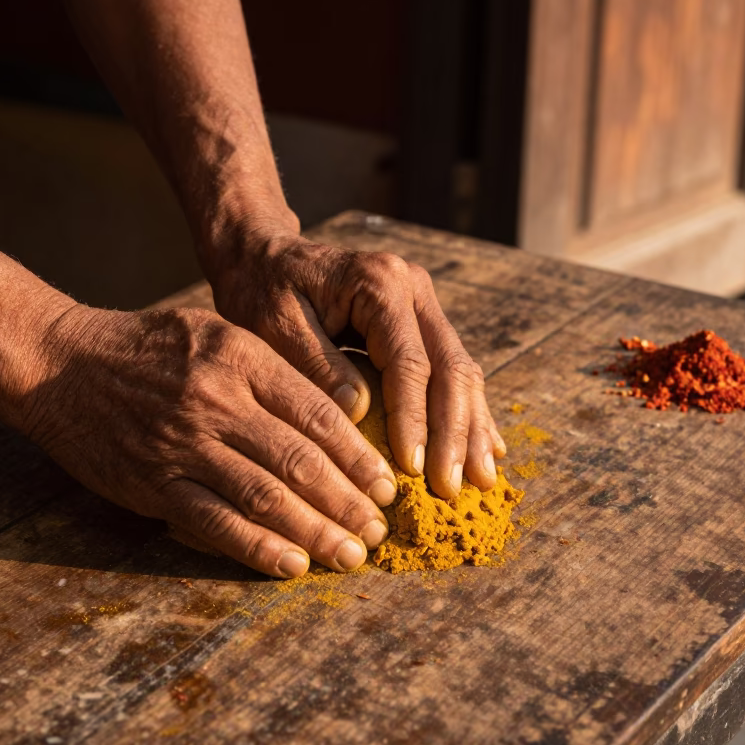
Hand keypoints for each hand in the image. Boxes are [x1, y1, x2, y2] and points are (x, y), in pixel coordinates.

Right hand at [20, 305, 398, 577]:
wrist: (59, 363)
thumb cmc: (145, 348)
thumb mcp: (213, 333)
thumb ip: (269, 370)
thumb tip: (339, 413)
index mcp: (239, 357)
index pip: (318, 412)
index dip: (358, 455)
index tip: (386, 483)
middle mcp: (216, 400)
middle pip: (300, 460)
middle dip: (349, 501)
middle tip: (380, 530)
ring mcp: (183, 445)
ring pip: (266, 496)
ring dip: (316, 531)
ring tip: (351, 554)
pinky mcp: (154, 483)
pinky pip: (216, 523)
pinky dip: (258, 548)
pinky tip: (293, 564)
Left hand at [207, 228, 505, 498]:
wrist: (265, 256)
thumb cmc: (262, 291)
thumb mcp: (274, 325)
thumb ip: (316, 364)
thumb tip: (359, 411)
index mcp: (379, 283)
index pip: (408, 362)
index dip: (413, 419)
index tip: (409, 469)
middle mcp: (413, 288)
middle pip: (450, 368)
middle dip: (454, 433)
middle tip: (451, 488)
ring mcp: (424, 304)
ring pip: (462, 372)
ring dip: (472, 429)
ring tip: (480, 481)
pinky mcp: (423, 323)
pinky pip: (454, 372)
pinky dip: (467, 415)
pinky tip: (483, 452)